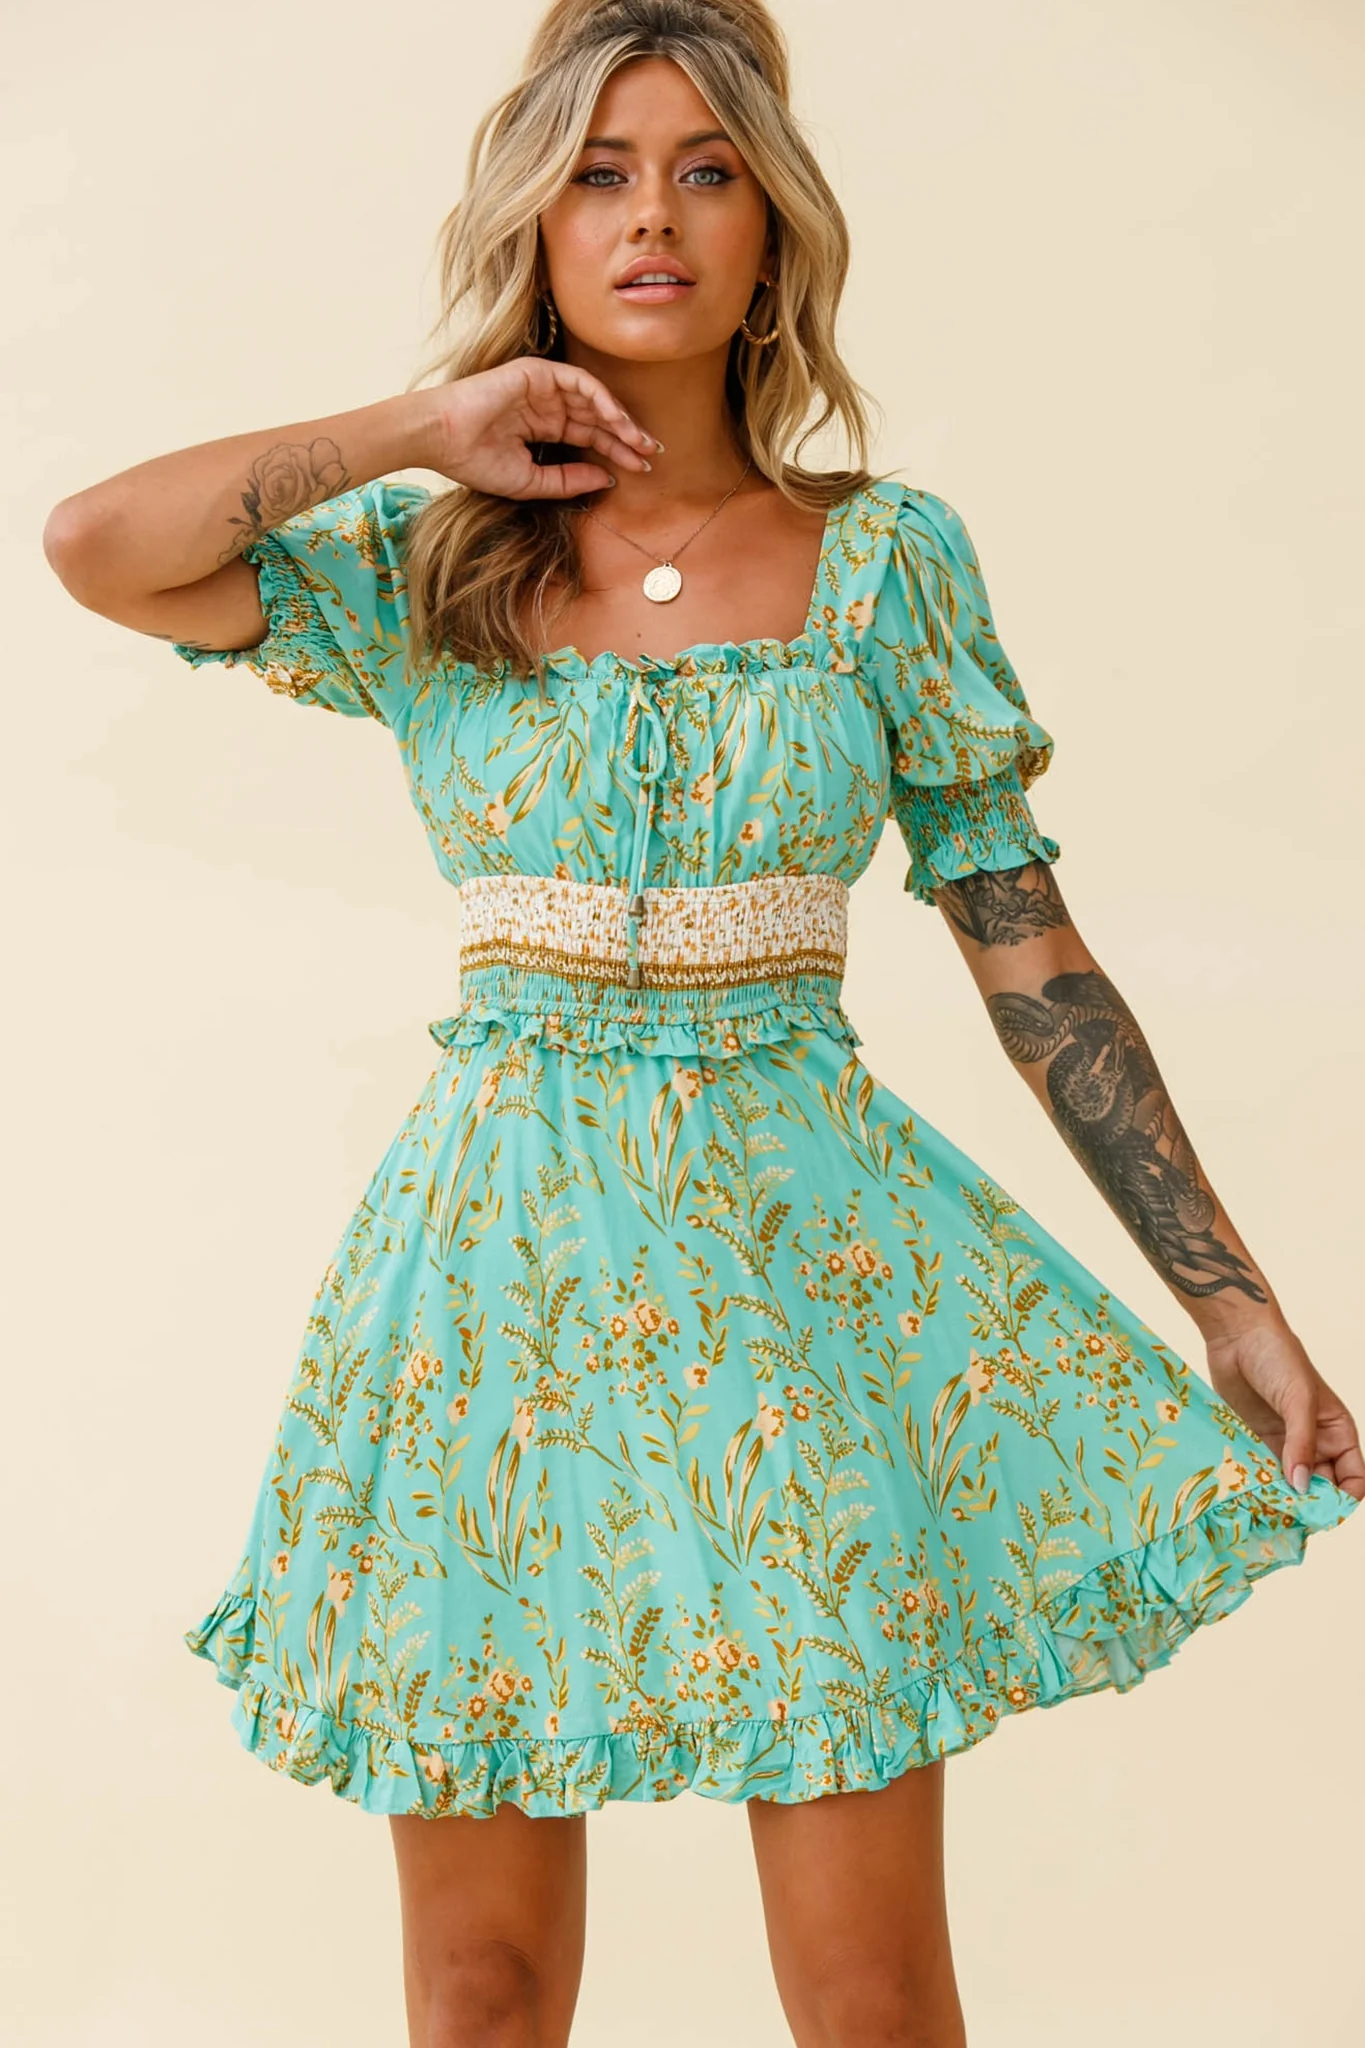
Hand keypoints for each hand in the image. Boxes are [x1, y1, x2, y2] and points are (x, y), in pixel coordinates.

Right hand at [415, 359, 658, 499]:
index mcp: (543, 429)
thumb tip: (608, 478)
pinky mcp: (538, 372)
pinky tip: (618, 420)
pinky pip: (579, 382)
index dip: (616, 452)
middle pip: (597, 419)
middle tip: (652, 454)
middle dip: (626, 436)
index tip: (641, 469)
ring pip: (593, 400)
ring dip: (620, 419)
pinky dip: (602, 399)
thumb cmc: (476, 462)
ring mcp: (543, 388)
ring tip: (640, 442)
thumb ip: (569, 480)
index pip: (589, 438)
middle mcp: (547, 406)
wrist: (442, 439)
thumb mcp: (532, 482)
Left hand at [1205, 1314, 1363, 1500]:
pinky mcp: (1255, 1442)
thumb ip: (1301, 1443)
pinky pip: (1262, 1472)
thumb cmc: (1278, 1357)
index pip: (1352, 1479)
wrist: (1237, 1335)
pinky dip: (1258, 1486)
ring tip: (1265, 1511)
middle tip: (1288, 1517)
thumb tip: (1301, 1486)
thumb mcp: (1298, 1399)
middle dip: (1309, 1506)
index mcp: (1338, 1433)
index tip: (1321, 1512)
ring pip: (1289, 1486)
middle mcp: (1314, 1444)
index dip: (1342, 1499)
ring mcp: (1284, 1445)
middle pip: (1320, 1489)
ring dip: (1281, 1499)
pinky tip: (1247, 1496)